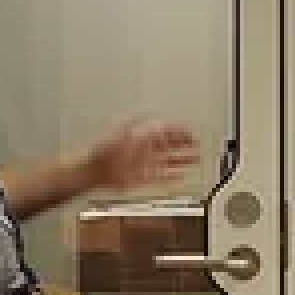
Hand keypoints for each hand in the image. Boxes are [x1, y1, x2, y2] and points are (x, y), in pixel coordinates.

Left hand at [87, 116, 204, 196]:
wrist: (94, 167)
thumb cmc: (106, 146)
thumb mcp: (127, 128)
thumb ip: (146, 123)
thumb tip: (160, 116)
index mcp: (144, 133)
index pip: (168, 131)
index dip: (182, 132)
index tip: (194, 133)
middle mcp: (147, 148)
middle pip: (172, 146)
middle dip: (186, 145)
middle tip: (200, 146)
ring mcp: (147, 163)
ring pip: (170, 161)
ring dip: (183, 160)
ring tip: (197, 158)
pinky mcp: (144, 178)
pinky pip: (163, 177)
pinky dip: (173, 176)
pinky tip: (183, 175)